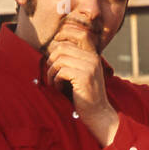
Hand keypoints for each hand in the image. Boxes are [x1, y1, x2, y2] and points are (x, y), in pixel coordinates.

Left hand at [45, 17, 118, 144]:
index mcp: (93, 56)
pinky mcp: (84, 77)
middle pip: (63, 47)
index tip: (54, 45)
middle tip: (51, 73)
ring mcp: (89, 67)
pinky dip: (55, 80)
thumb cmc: (84, 96)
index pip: (80, 35)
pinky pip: (61, 71)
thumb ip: (73, 61)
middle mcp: (93, 59)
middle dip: (52, 60)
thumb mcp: (81, 74)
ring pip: (60, 59)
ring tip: (53, 82)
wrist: (97, 114)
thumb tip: (54, 49)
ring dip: (52, 72)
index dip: (65, 36)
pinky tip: (58, 88)